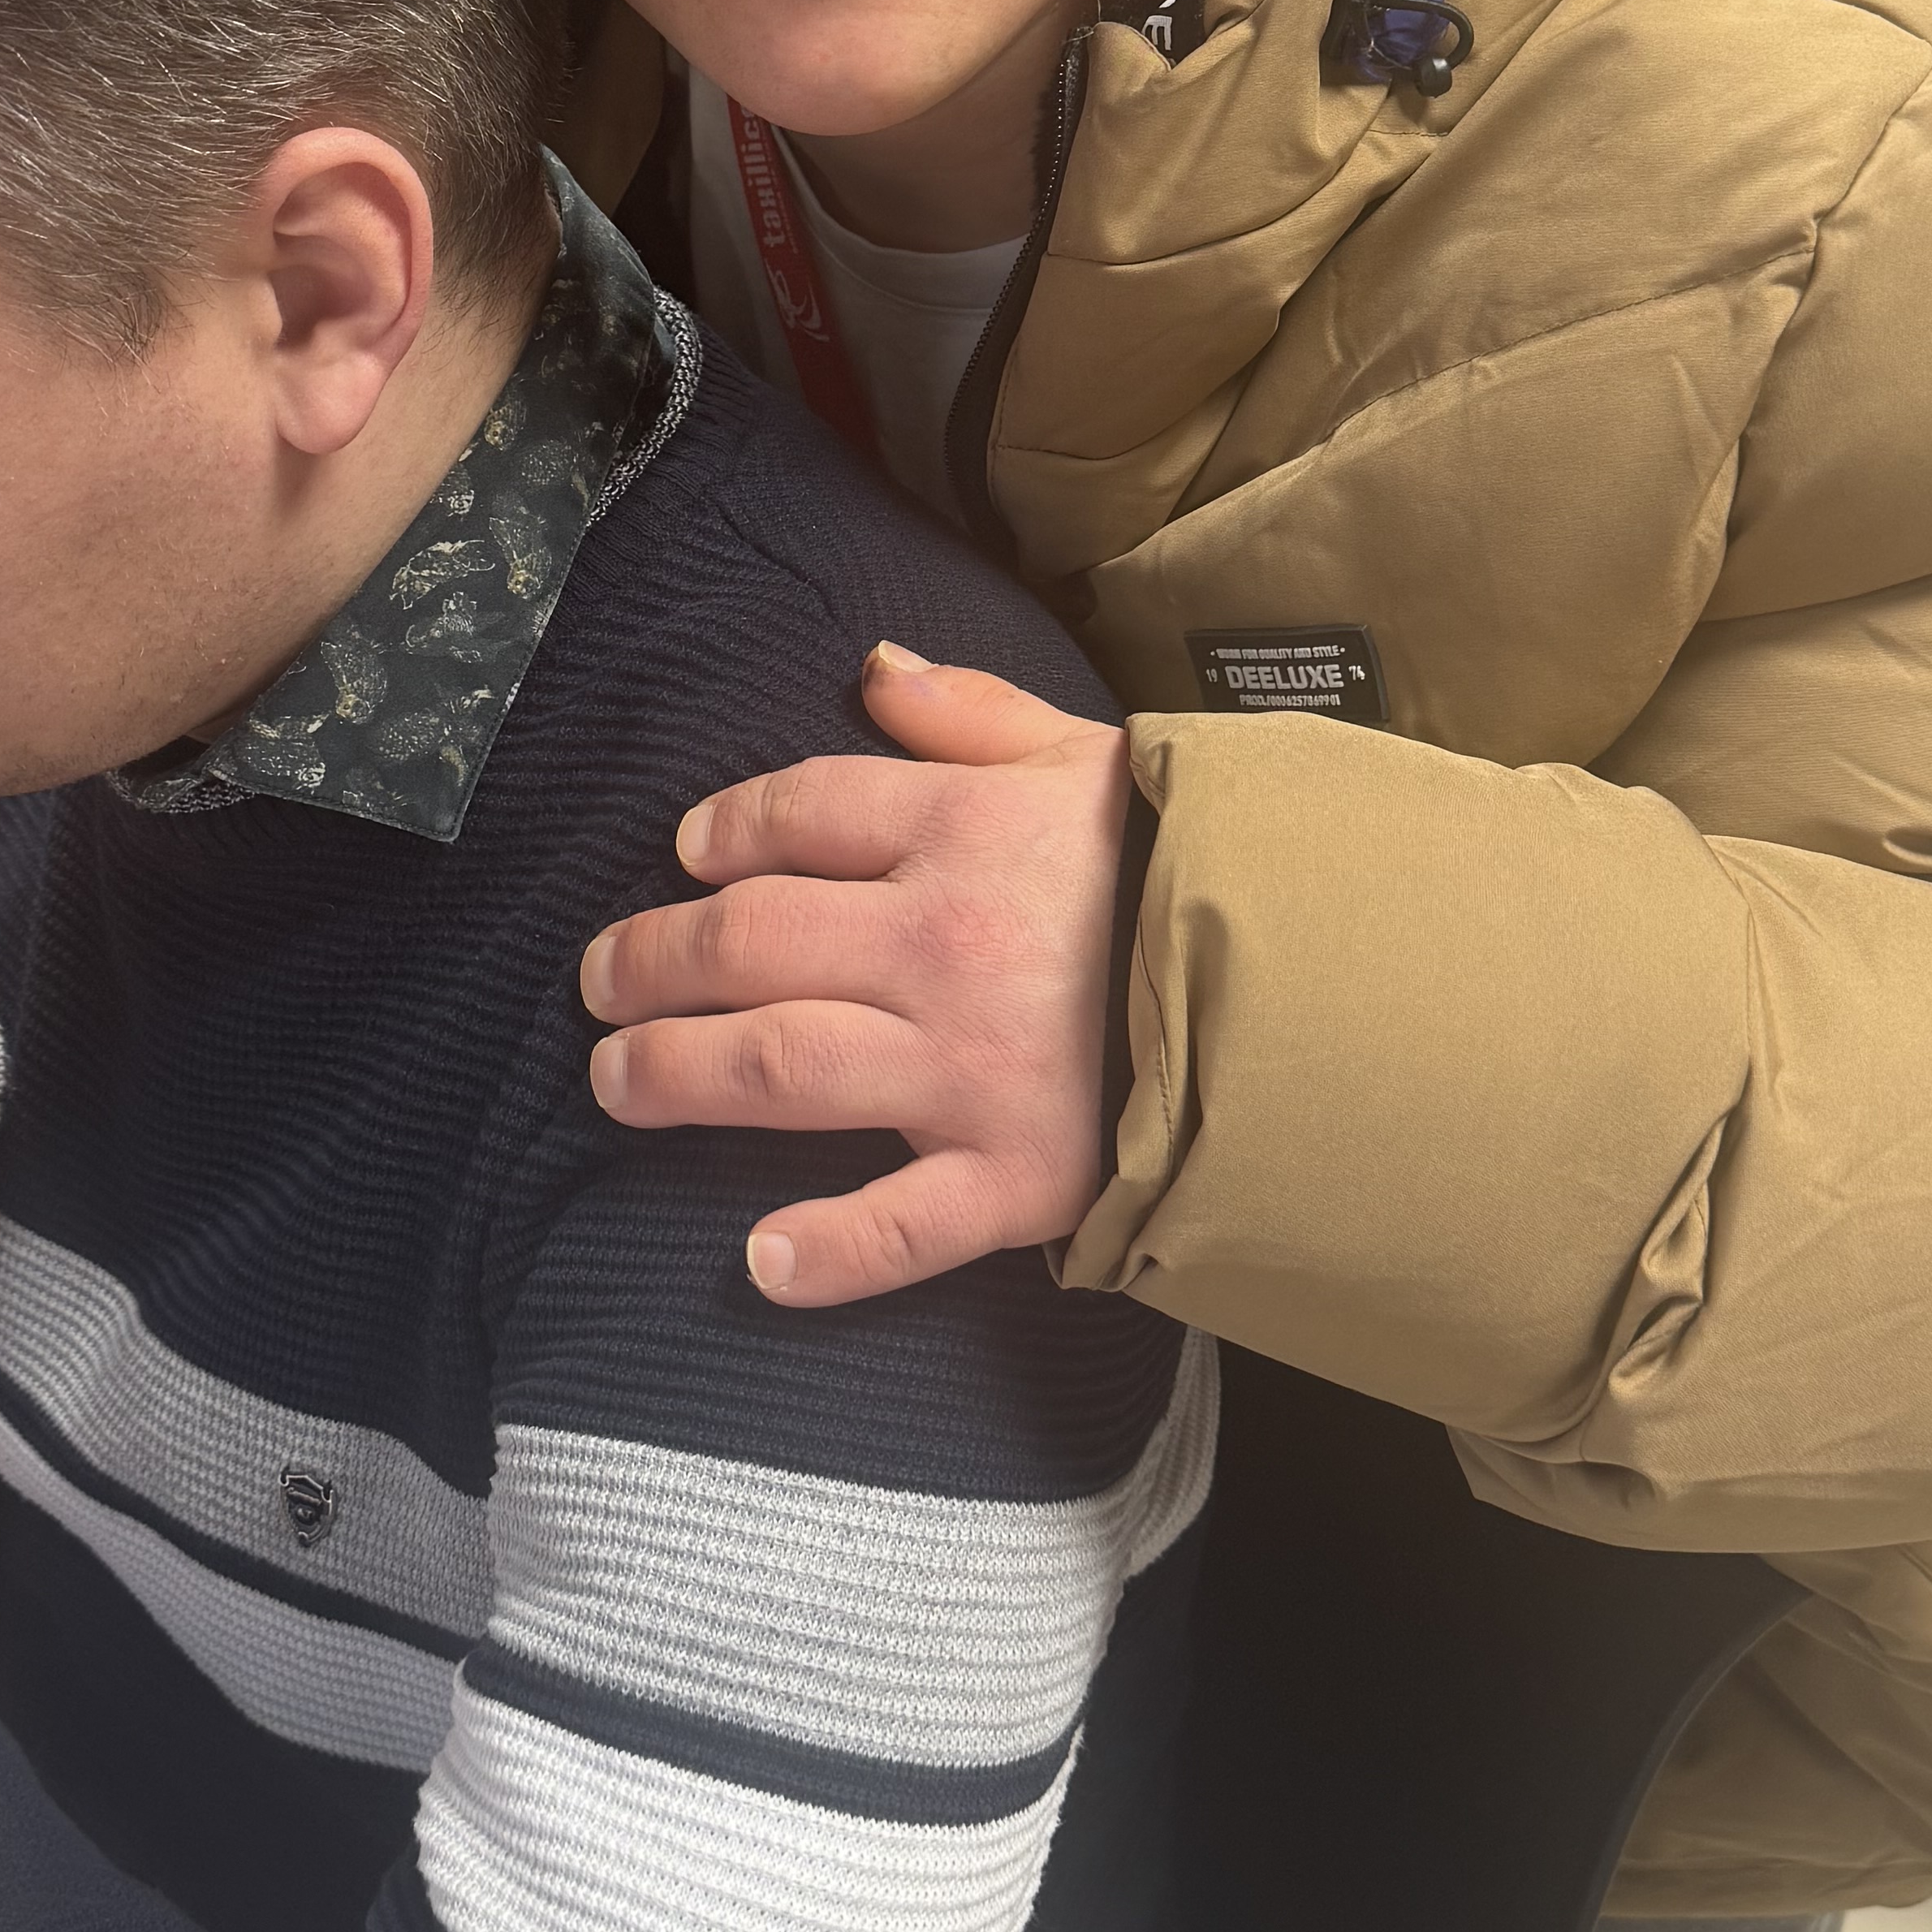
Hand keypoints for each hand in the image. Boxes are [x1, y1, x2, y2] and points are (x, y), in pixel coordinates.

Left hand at [579, 643, 1137, 1305]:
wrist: (1331, 983)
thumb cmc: (1199, 864)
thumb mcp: (1092, 752)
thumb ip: (973, 711)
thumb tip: (873, 670)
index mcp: (963, 830)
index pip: (798, 816)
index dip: (724, 832)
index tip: (686, 855)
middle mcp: (944, 944)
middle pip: (751, 943)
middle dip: (653, 959)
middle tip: (601, 983)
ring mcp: (974, 1068)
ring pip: (781, 1067)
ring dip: (677, 1075)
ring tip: (615, 1081)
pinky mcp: (1021, 1176)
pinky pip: (904, 1224)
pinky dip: (827, 1250)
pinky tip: (761, 1261)